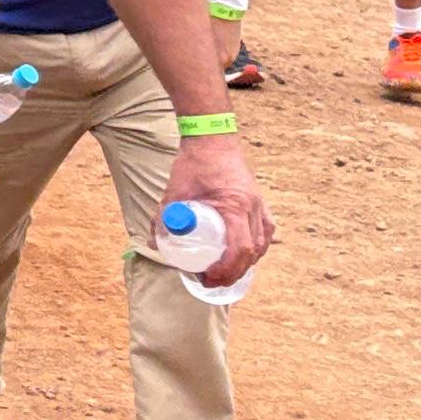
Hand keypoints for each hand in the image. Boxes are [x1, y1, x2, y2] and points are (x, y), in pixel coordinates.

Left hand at [160, 137, 275, 286]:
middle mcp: (253, 207)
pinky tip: (243, 257)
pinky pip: (265, 232)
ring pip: (262, 244)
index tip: (207, 278)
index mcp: (236, 205)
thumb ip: (163, 216)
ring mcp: (260, 204)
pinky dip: (256, 248)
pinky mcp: (260, 202)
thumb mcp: (175, 190)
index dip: (226, 270)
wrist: (213, 137)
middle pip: (252, 252)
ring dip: (246, 264)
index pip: (240, 248)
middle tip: (210, 282)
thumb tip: (155, 244)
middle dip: (232, 273)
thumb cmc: (194, 162)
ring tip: (224, 273)